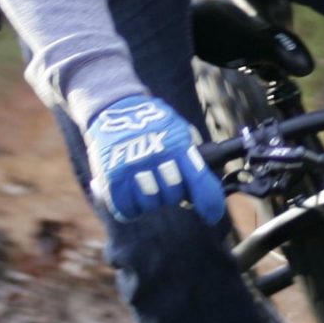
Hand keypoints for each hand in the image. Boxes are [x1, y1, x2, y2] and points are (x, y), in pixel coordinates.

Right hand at [86, 95, 226, 223]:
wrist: (114, 106)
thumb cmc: (152, 122)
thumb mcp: (178, 129)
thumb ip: (191, 154)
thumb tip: (204, 184)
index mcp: (177, 145)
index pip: (198, 180)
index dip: (209, 201)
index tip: (211, 215)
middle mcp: (156, 157)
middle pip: (173, 196)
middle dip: (172, 191)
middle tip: (163, 178)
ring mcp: (132, 168)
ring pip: (150, 205)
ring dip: (150, 198)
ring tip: (145, 181)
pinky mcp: (111, 178)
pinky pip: (127, 210)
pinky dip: (131, 207)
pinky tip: (131, 194)